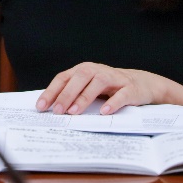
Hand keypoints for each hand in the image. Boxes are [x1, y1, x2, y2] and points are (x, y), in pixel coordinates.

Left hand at [35, 62, 166, 115]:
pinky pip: (121, 94)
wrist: (141, 84)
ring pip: (98, 83)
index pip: (64, 78)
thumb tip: (50, 109)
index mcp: (84, 70)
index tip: (41, 107)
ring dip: (85, 97)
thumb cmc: (109, 88)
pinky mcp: (130, 88)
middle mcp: (98, 71)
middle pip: (80, 77)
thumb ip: (73, 94)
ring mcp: (115, 78)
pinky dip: (113, 102)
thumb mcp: (89, 87)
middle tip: (57, 111)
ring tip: (74, 112)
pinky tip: (104, 112)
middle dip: (66, 94)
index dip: (52, 91)